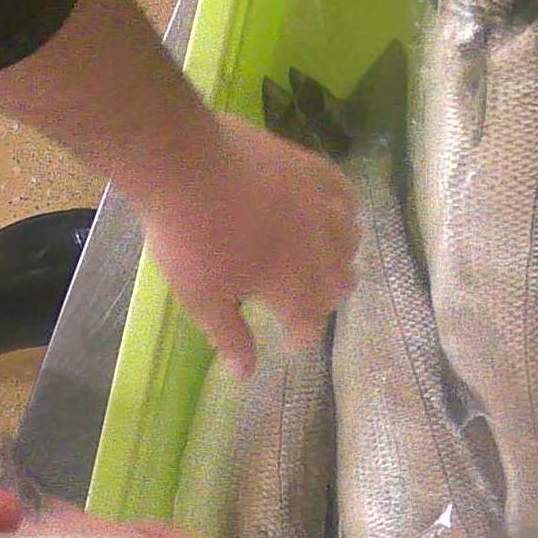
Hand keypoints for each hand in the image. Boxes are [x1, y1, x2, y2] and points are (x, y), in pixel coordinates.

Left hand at [139, 114, 356, 376]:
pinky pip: (346, 197)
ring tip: (317, 256)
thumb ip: (231, 337)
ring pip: (351, 240)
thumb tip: (247, 374)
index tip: (289, 339)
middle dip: (324, 297)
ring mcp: (324, 205)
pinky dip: (341, 213)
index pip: (312, 321)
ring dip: (338, 255)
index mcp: (295, 286)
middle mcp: (322, 248)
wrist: (187, 163)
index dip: (301, 334)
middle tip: (301, 299)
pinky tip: (326, 213)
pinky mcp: (316, 170)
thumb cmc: (191, 238)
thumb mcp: (202, 298)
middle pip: (341, 282)